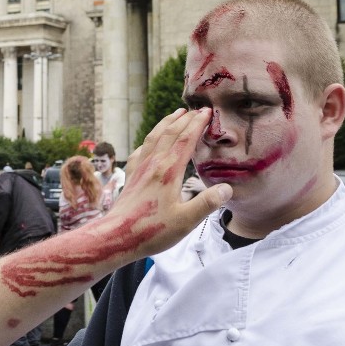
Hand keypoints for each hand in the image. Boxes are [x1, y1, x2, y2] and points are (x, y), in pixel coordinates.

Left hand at [107, 108, 231, 257]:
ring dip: (166, 123)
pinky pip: (141, 150)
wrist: (117, 236)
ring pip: (154, 137)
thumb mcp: (185, 221)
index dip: (197, 124)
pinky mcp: (131, 176)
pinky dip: (149, 140)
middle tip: (197, 110)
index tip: (208, 112)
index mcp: (169, 171)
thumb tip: (227, 188)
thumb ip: (207, 203)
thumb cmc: (151, 230)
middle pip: (170, 133)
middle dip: (185, 119)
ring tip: (175, 114)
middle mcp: (153, 164)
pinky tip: (149, 143)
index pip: (186, 139)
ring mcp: (140, 168)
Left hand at [181, 175, 205, 201]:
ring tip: (182, 186)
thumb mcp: (201, 179)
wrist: (205, 189)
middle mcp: (194, 182)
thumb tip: (195, 172)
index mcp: (195, 179)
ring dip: (184, 185)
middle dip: (185, 183)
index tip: (186, 181)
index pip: (189, 179)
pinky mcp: (193, 189)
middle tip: (182, 184)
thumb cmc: (204, 184)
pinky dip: (185, 189)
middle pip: (187, 182)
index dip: (187, 180)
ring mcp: (193, 185)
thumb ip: (198, 175)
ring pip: (187, 185)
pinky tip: (182, 190)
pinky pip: (188, 189)